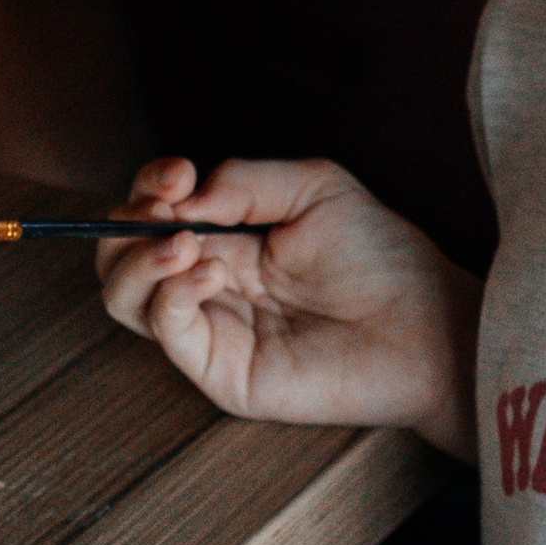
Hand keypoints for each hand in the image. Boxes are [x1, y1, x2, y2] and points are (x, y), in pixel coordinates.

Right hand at [97, 157, 478, 457]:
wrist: (426, 324)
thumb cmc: (381, 257)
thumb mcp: (314, 188)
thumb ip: (243, 182)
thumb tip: (180, 199)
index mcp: (227, 238)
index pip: (153, 212)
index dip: (148, 188)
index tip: (176, 173)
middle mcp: (210, 284)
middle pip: (119, 257)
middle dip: (124, 224)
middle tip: (164, 208)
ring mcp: (213, 329)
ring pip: (125, 299)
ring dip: (139, 260)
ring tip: (185, 242)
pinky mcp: (223, 372)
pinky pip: (166, 333)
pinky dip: (169, 296)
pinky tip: (210, 273)